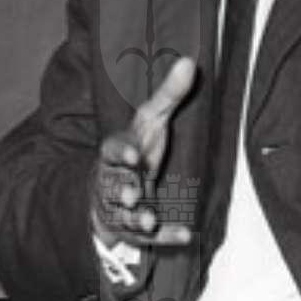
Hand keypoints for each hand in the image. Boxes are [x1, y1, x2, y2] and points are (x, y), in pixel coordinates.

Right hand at [90, 54, 199, 250]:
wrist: (115, 188)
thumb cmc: (138, 150)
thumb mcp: (151, 121)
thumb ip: (168, 95)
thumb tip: (188, 61)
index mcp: (117, 152)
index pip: (112, 149)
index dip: (122, 153)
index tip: (133, 156)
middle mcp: (114, 180)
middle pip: (113, 186)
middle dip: (122, 190)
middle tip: (133, 194)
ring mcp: (120, 208)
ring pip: (122, 215)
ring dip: (135, 218)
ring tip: (146, 220)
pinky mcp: (132, 231)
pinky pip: (147, 239)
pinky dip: (165, 238)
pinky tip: (185, 237)